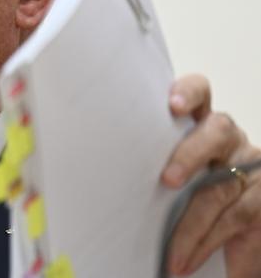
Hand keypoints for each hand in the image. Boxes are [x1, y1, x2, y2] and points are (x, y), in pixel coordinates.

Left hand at [162, 74, 260, 276]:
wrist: (233, 210)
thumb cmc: (183, 181)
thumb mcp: (167, 163)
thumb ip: (152, 159)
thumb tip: (105, 178)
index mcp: (199, 120)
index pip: (199, 91)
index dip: (188, 92)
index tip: (173, 105)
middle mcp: (227, 137)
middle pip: (215, 132)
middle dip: (190, 155)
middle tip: (168, 179)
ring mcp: (249, 165)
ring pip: (224, 187)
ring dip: (195, 225)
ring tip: (174, 255)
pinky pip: (240, 219)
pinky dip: (212, 244)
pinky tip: (195, 262)